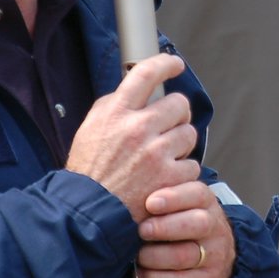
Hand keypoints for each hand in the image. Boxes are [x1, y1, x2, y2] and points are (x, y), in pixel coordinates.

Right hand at [66, 53, 200, 222]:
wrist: (86, 214)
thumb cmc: (88, 173)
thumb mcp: (90, 129)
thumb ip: (113, 106)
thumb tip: (136, 90)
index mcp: (116, 112)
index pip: (146, 74)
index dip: (165, 63)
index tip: (175, 64)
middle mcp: (138, 128)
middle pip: (178, 104)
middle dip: (177, 115)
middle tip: (168, 127)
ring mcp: (156, 153)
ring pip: (189, 133)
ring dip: (180, 144)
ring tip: (163, 158)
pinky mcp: (170, 178)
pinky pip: (191, 165)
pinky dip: (181, 173)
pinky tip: (164, 179)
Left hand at [135, 181, 235, 277]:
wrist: (214, 255)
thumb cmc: (183, 222)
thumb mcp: (179, 202)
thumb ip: (160, 189)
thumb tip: (129, 181)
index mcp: (206, 202)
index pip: (197, 193)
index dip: (173, 197)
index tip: (150, 203)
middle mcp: (215, 226)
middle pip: (198, 223)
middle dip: (165, 227)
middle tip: (142, 230)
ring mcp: (214, 255)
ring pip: (186, 255)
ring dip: (156, 257)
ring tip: (138, 255)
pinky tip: (141, 273)